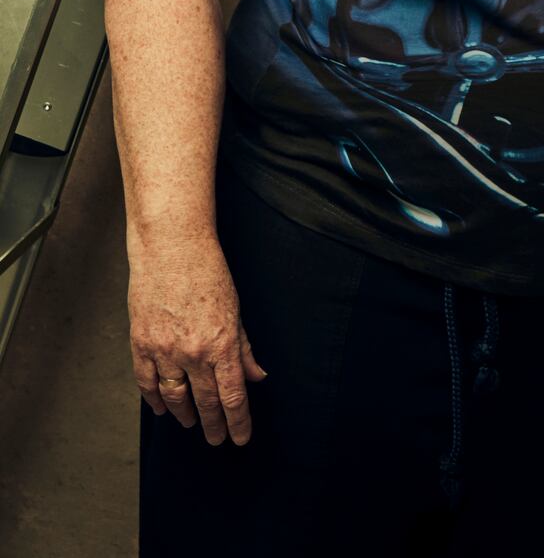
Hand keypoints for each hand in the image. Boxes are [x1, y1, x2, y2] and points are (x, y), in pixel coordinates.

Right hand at [127, 232, 266, 445]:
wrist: (172, 248)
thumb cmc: (209, 272)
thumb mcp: (236, 308)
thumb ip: (244, 347)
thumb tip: (256, 376)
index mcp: (222, 343)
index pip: (232, 395)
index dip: (238, 421)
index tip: (241, 438)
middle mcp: (193, 352)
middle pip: (205, 401)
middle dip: (213, 425)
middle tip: (217, 441)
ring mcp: (164, 350)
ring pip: (174, 397)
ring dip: (185, 415)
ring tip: (192, 425)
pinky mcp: (142, 344)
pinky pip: (147, 382)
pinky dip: (155, 399)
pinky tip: (162, 409)